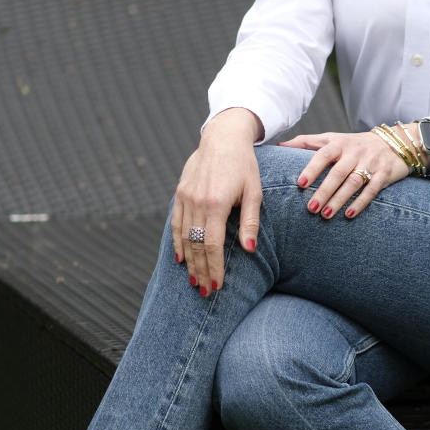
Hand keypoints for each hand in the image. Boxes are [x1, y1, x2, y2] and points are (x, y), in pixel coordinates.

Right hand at [171, 109, 262, 294]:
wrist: (223, 138)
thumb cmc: (244, 165)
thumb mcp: (254, 191)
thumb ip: (250, 221)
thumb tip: (249, 250)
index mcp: (216, 203)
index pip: (211, 245)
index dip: (214, 267)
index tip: (217, 286)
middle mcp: (197, 202)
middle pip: (195, 246)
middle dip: (201, 271)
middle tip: (206, 292)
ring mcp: (185, 197)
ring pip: (184, 237)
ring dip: (189, 262)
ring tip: (194, 281)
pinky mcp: (180, 193)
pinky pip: (176, 223)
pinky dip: (177, 242)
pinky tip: (181, 258)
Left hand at [279, 129, 412, 219]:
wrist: (395, 142)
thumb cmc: (355, 144)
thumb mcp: (333, 138)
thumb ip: (307, 142)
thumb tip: (279, 145)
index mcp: (340, 143)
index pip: (324, 154)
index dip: (312, 168)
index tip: (300, 183)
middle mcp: (355, 152)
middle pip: (338, 172)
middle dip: (324, 191)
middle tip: (311, 208)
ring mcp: (371, 163)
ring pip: (354, 183)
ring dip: (339, 200)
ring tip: (325, 215)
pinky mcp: (385, 174)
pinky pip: (372, 190)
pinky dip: (361, 203)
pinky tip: (349, 215)